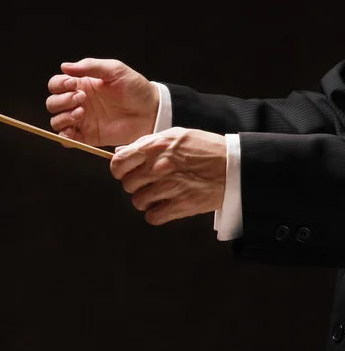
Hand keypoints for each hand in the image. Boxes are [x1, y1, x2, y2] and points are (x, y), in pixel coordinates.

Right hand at [46, 58, 158, 146]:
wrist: (150, 111)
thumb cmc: (134, 88)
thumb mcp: (114, 70)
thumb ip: (90, 66)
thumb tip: (64, 66)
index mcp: (81, 85)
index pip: (56, 85)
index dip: (58, 85)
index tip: (73, 85)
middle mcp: (78, 103)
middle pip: (52, 103)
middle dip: (62, 101)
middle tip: (83, 99)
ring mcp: (81, 121)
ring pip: (56, 121)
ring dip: (63, 116)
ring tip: (82, 113)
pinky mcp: (87, 137)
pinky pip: (66, 139)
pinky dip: (64, 136)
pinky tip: (75, 128)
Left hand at [110, 127, 226, 224]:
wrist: (235, 165)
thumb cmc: (204, 148)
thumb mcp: (175, 136)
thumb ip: (146, 143)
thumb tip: (120, 152)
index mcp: (155, 147)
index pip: (118, 163)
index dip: (119, 170)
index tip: (126, 173)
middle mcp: (159, 166)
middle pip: (127, 185)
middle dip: (136, 186)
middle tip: (149, 183)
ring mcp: (169, 186)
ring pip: (138, 202)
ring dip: (146, 201)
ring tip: (160, 194)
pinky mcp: (181, 205)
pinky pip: (153, 217)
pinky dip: (156, 214)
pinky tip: (166, 206)